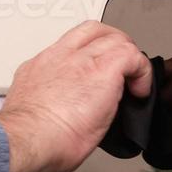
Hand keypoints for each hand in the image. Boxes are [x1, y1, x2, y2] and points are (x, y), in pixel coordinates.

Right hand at [0, 21, 152, 171]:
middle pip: (91, 31)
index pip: (68, 48)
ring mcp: (79, 59)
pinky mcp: (102, 69)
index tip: (94, 78)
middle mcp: (56, 58)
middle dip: (112, 44)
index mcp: (38, 69)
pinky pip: (132, 56)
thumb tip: (62, 117)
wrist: (29, 140)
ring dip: (128, 58)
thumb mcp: (31, 115)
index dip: (88, 56)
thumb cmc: (28, 139)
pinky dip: (142, 72)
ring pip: (113, 37)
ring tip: (133, 82)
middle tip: (121, 68)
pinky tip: (139, 92)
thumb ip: (47, 106)